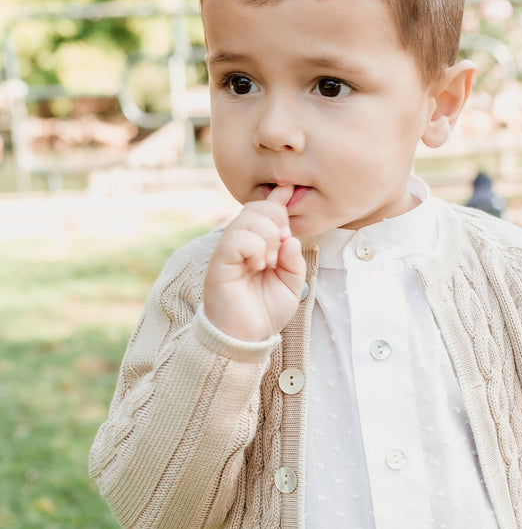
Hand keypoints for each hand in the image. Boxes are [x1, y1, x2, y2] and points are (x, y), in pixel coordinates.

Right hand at [204, 186, 306, 341]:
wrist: (245, 339)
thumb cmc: (264, 312)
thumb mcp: (291, 285)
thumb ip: (294, 261)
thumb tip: (291, 238)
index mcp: (256, 245)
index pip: (264, 212)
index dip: (277, 199)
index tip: (288, 189)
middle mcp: (240, 244)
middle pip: (256, 208)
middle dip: (277, 219)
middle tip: (282, 246)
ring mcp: (228, 251)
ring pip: (247, 219)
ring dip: (267, 236)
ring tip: (270, 262)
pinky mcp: (220, 262)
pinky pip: (237, 238)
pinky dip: (255, 247)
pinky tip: (259, 265)